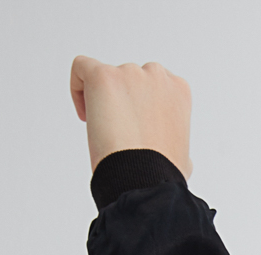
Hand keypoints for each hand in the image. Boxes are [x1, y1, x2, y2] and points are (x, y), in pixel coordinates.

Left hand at [70, 56, 191, 176]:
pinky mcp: (103, 76)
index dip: (142, 106)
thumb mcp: (182, 154)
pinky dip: (78, 88)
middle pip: (130, 79)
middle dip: (123, 102)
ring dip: (102, 101)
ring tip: (104, 132)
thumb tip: (171, 150)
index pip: (155, 85)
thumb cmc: (162, 173)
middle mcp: (156, 75)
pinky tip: (85, 115)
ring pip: (107, 77)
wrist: (145, 180)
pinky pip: (82, 67)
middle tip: (118, 130)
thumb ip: (174, 138)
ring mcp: (129, 73)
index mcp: (178, 90)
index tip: (136, 127)